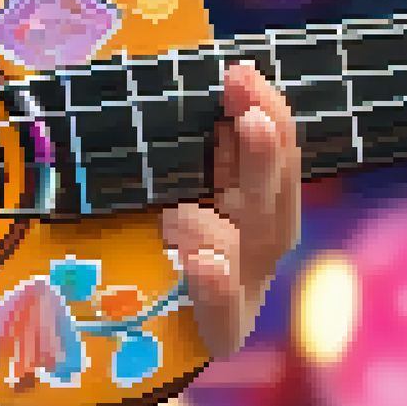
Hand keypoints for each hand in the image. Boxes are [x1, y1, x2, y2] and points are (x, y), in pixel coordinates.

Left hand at [160, 61, 301, 358]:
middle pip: (272, 196)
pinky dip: (217, 289)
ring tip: (179, 215)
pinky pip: (225, 316)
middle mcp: (260, 241)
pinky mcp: (224, 333)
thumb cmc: (148, 242)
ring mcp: (247, 288)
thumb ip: (184, 147)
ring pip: (250, 251)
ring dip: (220, 224)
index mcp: (254, 198)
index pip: (273, 152)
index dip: (264, 113)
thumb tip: (193, 85)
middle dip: (262, 154)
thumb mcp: (167, 183)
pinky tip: (202, 265)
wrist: (133, 332)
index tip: (239, 73)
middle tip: (247, 114)